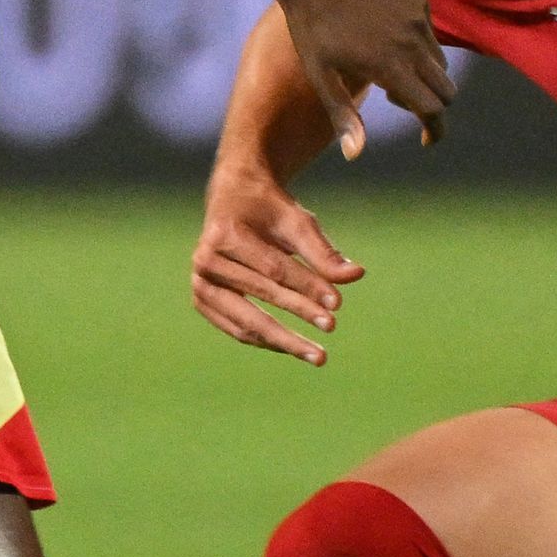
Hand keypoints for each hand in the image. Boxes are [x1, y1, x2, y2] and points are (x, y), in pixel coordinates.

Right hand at [191, 159, 364, 364]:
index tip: (337, 303)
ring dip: (285, 341)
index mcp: (225, 234)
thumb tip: (356, 275)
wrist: (232, 201)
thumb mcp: (296, 221)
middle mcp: (205, 260)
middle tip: (332, 327)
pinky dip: (267, 341)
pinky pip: (237, 329)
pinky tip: (294, 348)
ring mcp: (200, 283)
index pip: (273, 269)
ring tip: (318, 355)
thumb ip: (323, 252)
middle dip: (300, 312)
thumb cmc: (267, 209)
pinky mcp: (202, 301)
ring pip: (246, 321)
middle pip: (261, 294)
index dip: (307, 286)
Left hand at [275, 0, 450, 138]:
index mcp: (391, 66)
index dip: (435, 130)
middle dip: (431, 105)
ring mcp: (418, 17)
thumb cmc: (311, 27)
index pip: (433, 109)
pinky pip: (429, 31)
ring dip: (424, 74)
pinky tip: (384, 35)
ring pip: (439, 61)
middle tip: (396, 100)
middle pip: (446, 90)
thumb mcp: (321, 75)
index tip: (426, 140)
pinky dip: (417, 43)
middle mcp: (412, 42)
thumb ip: (343, 115)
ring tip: (386, 68)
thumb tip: (355, 155)